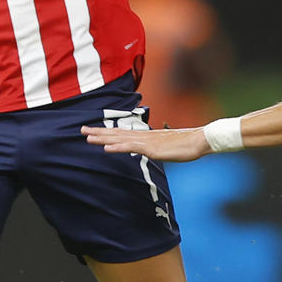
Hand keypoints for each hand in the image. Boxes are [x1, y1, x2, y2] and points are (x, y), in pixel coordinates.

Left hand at [81, 123, 210, 162]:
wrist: (200, 140)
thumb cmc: (187, 144)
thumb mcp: (168, 147)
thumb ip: (158, 148)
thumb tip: (153, 150)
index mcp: (146, 136)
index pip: (122, 133)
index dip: (107, 131)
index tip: (93, 130)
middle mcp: (143, 136)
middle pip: (117, 133)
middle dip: (98, 132)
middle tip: (81, 130)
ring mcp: (147, 141)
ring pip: (120, 138)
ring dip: (103, 138)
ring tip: (87, 137)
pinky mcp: (151, 148)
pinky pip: (131, 148)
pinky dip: (118, 147)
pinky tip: (106, 148)